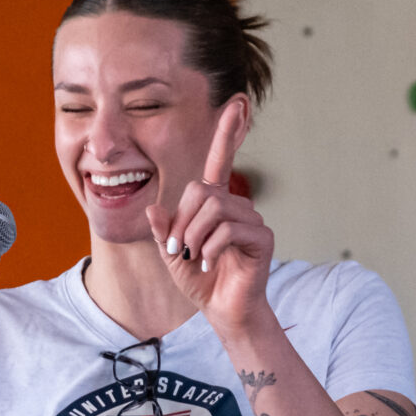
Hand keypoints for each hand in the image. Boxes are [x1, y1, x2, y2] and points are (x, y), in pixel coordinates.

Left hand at [145, 97, 274, 339]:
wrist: (223, 311)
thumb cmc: (201, 281)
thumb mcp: (171, 255)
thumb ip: (163, 231)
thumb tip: (153, 210)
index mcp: (215, 204)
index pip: (221, 162)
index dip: (227, 134)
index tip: (237, 104)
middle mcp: (236, 206)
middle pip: (202, 191)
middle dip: (182, 221)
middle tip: (178, 249)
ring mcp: (252, 220)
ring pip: (213, 208)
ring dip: (194, 236)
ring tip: (194, 258)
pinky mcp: (261, 237)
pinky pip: (228, 228)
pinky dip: (210, 247)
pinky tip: (208, 263)